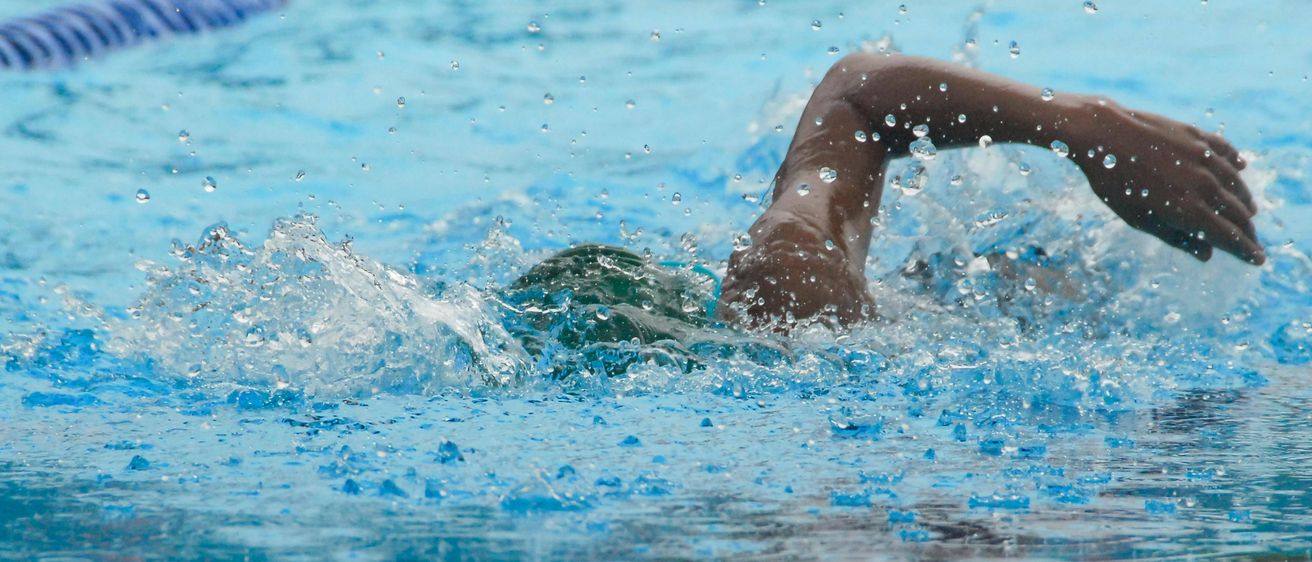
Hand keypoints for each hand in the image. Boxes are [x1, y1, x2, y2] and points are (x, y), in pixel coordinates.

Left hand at [1075, 99, 1262, 264]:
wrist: (1102, 135)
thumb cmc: (1114, 183)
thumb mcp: (1138, 218)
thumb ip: (1175, 236)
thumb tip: (1207, 255)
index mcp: (1188, 210)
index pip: (1229, 236)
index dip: (1246, 250)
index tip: (1258, 259)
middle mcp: (1203, 184)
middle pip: (1237, 213)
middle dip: (1248, 230)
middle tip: (1252, 240)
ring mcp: (1202, 157)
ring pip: (1236, 183)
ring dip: (1244, 200)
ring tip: (1249, 211)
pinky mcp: (1196, 136)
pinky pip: (1225, 151)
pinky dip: (1235, 162)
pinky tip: (1241, 167)